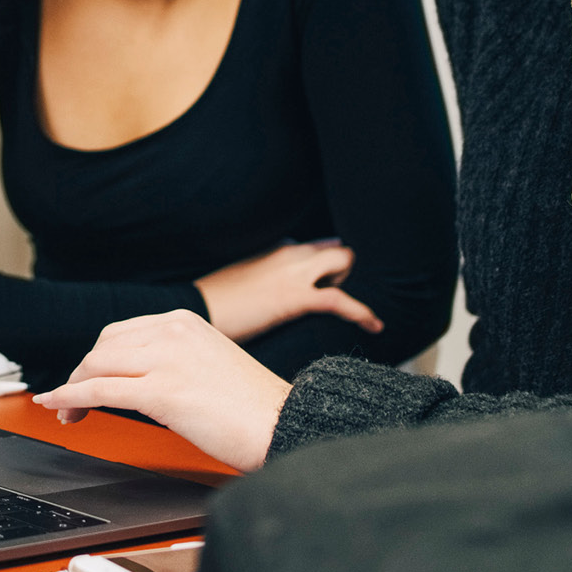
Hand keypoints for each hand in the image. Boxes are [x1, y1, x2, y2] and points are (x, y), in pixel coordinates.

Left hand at [33, 310, 292, 471]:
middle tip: (72, 399)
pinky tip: (59, 406)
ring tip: (68, 412)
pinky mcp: (162, 392)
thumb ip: (175, 361)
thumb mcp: (210, 364)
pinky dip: (71, 396)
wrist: (285, 424)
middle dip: (82, 372)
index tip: (88, 378)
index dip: (97, 358)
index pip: (121, 332)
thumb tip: (139, 379)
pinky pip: (101, 389)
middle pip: (104, 345)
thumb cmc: (254, 408)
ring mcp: (167, 360)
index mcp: (186, 322)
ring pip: (97, 364)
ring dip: (73, 387)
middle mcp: (174, 332)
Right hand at [195, 240, 382, 341]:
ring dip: (350, 286)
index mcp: (278, 248)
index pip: (319, 246)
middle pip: (339, 251)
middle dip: (344, 274)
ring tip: (353, 313)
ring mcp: (293, 273)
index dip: (331, 267)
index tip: (336, 283)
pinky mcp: (295, 298)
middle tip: (335, 300)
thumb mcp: (246, 278)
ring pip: (344, 264)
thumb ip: (270, 274)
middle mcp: (289, 254)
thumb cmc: (218, 301)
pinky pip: (341, 301)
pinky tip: (374, 325)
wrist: (197, 311)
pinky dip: (362, 312)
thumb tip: (283, 287)